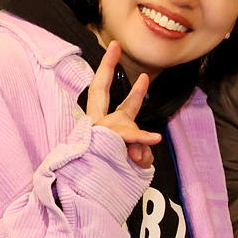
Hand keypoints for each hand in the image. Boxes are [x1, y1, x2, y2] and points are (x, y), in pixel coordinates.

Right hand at [86, 42, 160, 168]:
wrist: (84, 192)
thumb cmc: (107, 176)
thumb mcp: (130, 160)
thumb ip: (140, 150)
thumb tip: (145, 145)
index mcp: (99, 123)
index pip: (102, 92)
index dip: (107, 69)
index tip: (114, 47)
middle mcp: (97, 123)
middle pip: (99, 90)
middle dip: (106, 66)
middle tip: (114, 45)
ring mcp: (100, 131)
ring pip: (129, 126)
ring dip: (140, 143)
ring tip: (140, 156)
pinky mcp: (106, 141)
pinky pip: (132, 138)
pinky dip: (144, 140)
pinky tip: (154, 138)